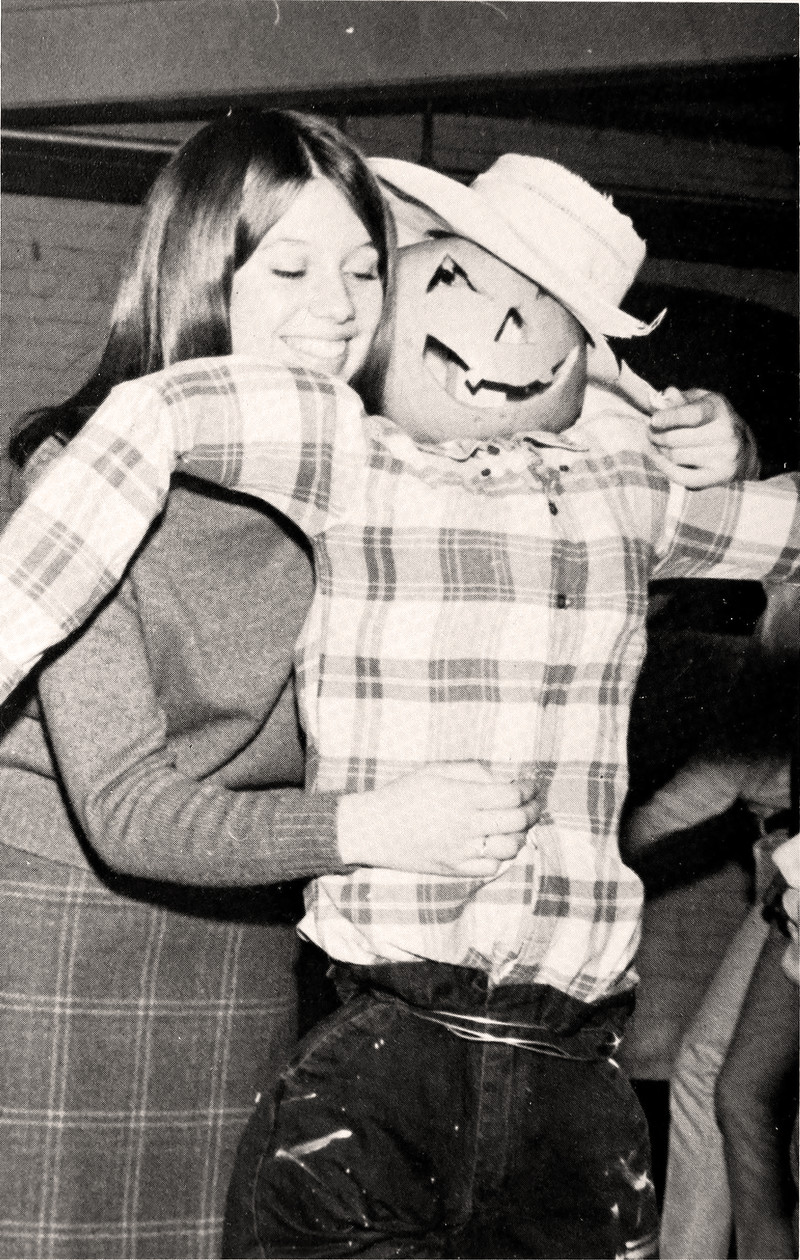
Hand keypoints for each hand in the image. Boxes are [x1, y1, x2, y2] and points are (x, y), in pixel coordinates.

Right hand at [337, 762, 539, 878]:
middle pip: (517, 822)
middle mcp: (465, 826)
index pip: (512, 796)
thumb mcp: (435, 771)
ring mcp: (460, 851)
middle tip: (534, 805)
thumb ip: (471, 772)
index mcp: (461, 797)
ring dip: (520, 835)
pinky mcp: (454, 868)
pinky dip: (500, 856)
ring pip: (510, 848)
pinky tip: (496, 844)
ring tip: (517, 826)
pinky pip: (491, 867)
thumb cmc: (403, 793)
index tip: (531, 786)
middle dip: (533, 811)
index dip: (528, 790)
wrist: (372, 828)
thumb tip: (502, 780)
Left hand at [647, 387, 757, 487]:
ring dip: (659, 451)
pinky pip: (681, 476)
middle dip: (656, 436)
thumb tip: (668, 395)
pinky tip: (658, 459)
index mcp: (719, 409)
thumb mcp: (700, 402)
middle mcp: (725, 432)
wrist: (743, 450)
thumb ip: (681, 399)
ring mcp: (724, 456)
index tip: (653, 421)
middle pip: (676, 439)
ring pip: (675, 457)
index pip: (692, 415)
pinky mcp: (718, 476)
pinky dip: (665, 468)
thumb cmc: (712, 421)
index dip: (669, 418)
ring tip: (655, 445)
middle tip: (648, 433)